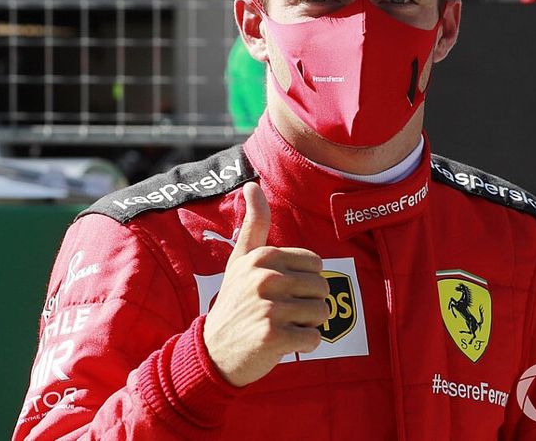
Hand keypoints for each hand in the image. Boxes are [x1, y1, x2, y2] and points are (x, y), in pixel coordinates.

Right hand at [203, 182, 329, 386]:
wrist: (213, 351)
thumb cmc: (234, 301)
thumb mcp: (241, 260)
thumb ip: (254, 223)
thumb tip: (251, 185)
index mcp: (263, 256)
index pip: (316, 265)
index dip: (305, 282)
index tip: (281, 291)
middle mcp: (265, 277)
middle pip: (322, 289)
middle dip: (308, 305)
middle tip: (280, 312)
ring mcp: (269, 307)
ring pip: (322, 313)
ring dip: (307, 325)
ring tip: (281, 326)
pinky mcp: (273, 336)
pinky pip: (314, 338)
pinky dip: (304, 344)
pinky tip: (281, 343)